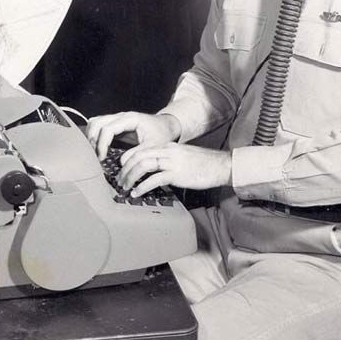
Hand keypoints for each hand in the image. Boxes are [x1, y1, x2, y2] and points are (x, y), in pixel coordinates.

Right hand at [86, 111, 180, 160]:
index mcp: (131, 119)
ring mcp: (117, 118)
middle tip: (95, 156)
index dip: (102, 144)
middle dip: (93, 140)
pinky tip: (97, 148)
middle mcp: (121, 116)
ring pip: (95, 122)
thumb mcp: (154, 146)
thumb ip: (138, 153)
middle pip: (97, 123)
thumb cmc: (162, 134)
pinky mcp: (115, 123)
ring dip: (91, 137)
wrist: (167, 126)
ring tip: (95, 153)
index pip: (108, 128)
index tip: (101, 158)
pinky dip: (94, 135)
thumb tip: (121, 162)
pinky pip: (99, 125)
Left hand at [117, 143, 231, 196]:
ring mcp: (172, 162)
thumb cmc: (204, 164)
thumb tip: (154, 170)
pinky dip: (142, 187)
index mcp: (168, 146)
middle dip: (125, 169)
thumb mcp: (183, 156)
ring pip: (143, 166)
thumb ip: (168, 159)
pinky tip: (137, 193)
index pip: (141, 149)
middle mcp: (168, 151)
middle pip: (138, 156)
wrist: (220, 166)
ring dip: (130, 177)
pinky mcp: (177, 174)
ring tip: (125, 187)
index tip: (122, 170)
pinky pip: (154, 179)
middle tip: (120, 181)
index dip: (128, 160)